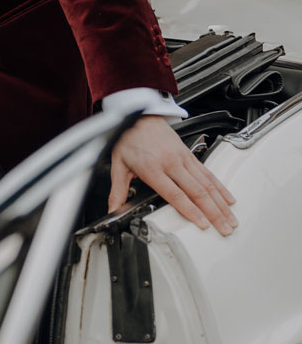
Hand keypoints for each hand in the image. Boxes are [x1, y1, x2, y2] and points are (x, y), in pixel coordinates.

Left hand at [109, 116, 236, 234]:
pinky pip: (208, 173)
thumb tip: (113, 210)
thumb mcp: (118, 165)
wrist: (139, 115)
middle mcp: (171, 163)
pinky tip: (229, 199)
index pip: (175, 194)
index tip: (202, 224)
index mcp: (153, 168)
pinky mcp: (190, 154)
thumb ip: (117, 191)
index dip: (190, 210)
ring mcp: (183, 158)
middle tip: (225, 229)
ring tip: (231, 219)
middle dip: (213, 213)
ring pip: (207, 184)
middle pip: (197, 191)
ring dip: (221, 203)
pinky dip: (220, 187)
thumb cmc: (128, 139)